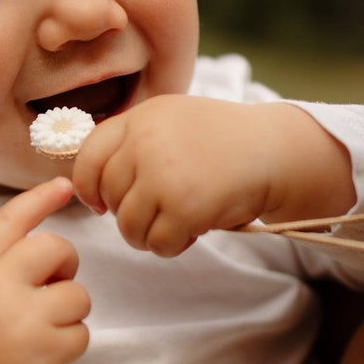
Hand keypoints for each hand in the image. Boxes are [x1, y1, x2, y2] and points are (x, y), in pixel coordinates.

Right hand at [0, 177, 89, 363]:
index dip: (40, 199)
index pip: (10, 222)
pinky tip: (44, 352)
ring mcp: (23, 322)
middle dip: (65, 263)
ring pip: (78, 294)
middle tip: (51, 285)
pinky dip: (70, 342)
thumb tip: (44, 242)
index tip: (65, 185)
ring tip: (41, 326)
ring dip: (68, 310)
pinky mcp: (44, 354)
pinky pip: (82, 333)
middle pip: (57, 249)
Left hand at [73, 95, 351, 255]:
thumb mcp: (175, 121)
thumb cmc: (227, 141)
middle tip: (158, 215)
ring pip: (128, 225)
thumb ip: (137, 141)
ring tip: (175, 226)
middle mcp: (146, 142)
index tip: (100, 203)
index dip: (88, 187)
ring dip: (148, 235)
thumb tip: (96, 186)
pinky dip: (172, 246)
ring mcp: (164, 175)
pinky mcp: (185, 207)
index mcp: (142, 117)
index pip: (89, 156)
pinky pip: (157, 244)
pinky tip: (192, 233)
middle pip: (110, 196)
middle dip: (128, 215)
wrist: (275, 150)